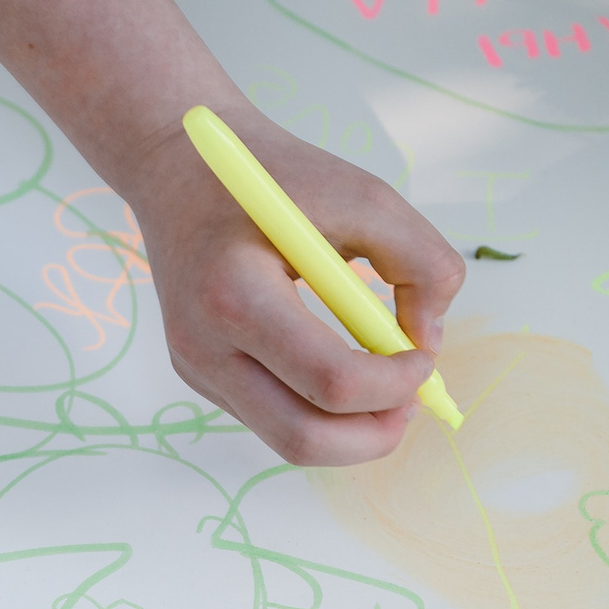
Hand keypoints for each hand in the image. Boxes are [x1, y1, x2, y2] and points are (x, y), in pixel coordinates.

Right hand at [116, 103, 463, 464]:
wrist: (180, 167)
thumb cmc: (274, 177)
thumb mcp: (366, 197)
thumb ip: (422, 263)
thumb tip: (429, 342)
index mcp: (237, 295)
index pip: (331, 380)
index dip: (395, 383)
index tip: (424, 355)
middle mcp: (204, 346)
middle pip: (303, 439)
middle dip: (375, 435)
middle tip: (410, 400)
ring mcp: (194, 367)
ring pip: (287, 441)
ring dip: (349, 429)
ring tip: (382, 384)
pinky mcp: (197, 374)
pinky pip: (270, 418)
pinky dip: (317, 410)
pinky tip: (337, 365)